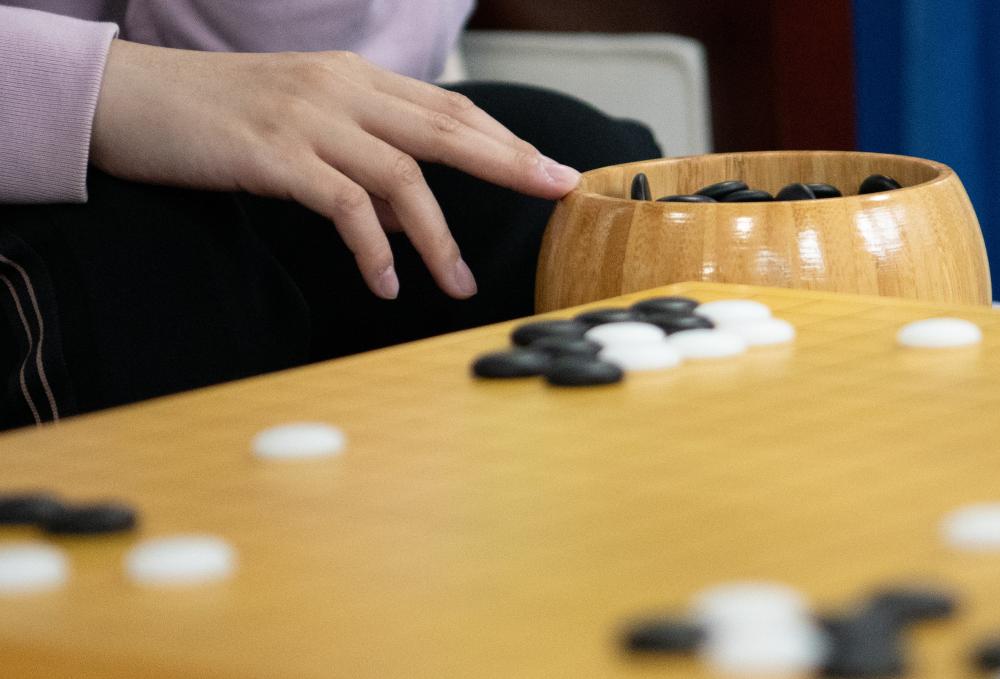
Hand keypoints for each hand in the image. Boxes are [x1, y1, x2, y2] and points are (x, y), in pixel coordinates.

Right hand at [90, 40, 580, 298]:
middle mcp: (342, 89)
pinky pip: (343, 205)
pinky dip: (371, 248)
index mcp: (355, 78)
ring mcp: (309, 118)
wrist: (129, 98)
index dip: (505, 139)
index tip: (548, 168)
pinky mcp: (273, 153)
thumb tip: (410, 218)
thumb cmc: (218, 117)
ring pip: (402, 175)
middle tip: (556, 192)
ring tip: (460, 286)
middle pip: (447, 128)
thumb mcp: (304, 127)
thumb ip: (361, 163)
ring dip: (439, 237)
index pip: (448, 109)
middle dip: (510, 163)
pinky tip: (384, 283)